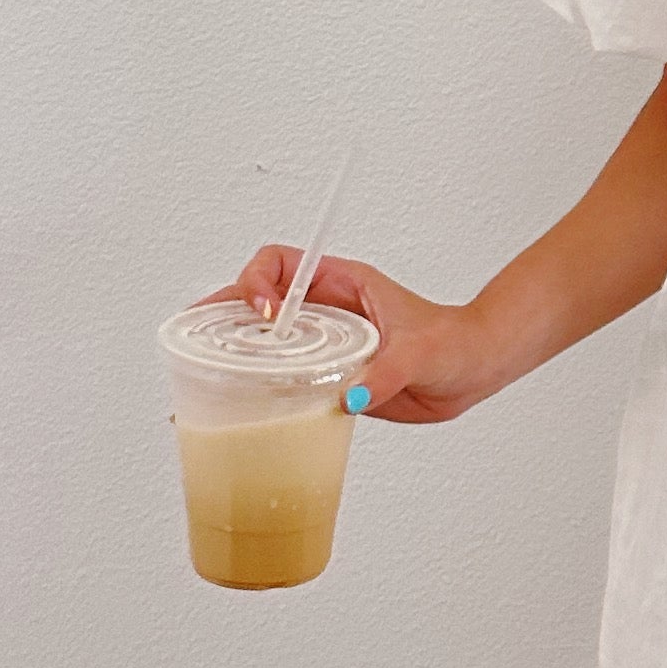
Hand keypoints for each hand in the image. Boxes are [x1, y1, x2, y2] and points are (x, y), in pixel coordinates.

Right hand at [196, 249, 495, 424]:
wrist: (473, 370)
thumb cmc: (455, 344)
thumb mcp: (421, 353)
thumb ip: (387, 373)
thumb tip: (350, 397)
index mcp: (342, 285)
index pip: (280, 264)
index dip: (259, 281)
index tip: (263, 314)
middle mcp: (327, 310)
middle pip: (258, 298)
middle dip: (223, 312)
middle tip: (193, 336)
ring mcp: (325, 343)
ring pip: (266, 338)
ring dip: (233, 348)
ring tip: (198, 369)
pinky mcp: (330, 375)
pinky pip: (285, 375)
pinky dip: (259, 385)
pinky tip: (238, 404)